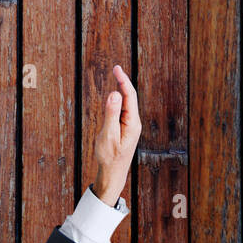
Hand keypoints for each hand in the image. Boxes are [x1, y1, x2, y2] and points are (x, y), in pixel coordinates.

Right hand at [92, 64, 141, 205]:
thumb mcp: (108, 135)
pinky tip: (117, 95)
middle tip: (116, 68)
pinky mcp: (126, 128)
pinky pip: (124, 109)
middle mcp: (134, 122)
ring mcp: (131, 125)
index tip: (117, 69)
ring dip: (123, 89)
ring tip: (117, 75)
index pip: (129, 96)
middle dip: (124, 81)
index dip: (123, 81)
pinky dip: (120, 99)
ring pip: (128, 103)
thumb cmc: (109, 157)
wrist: (113, 173)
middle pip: (130, 97)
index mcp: (132, 122)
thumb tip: (115, 94)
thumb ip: (111, 114)